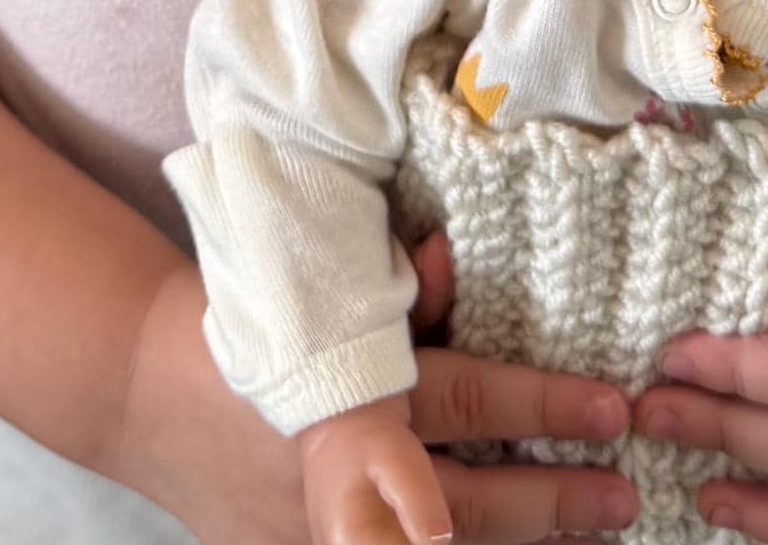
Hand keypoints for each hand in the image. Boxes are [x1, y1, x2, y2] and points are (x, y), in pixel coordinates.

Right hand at [118, 259, 637, 542]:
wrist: (143, 389)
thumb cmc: (240, 317)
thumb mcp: (311, 285)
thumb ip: (389, 284)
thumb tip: (453, 253)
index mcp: (349, 391)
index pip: (464, 396)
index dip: (541, 402)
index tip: (612, 406)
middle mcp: (342, 472)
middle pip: (469, 496)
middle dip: (554, 497)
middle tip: (624, 488)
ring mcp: (318, 533)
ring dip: (524, 539)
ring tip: (595, 526)